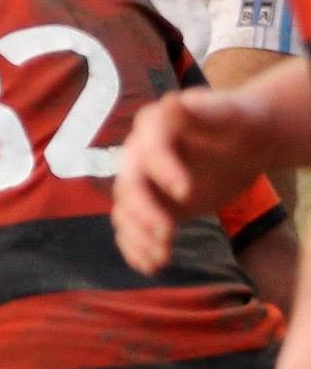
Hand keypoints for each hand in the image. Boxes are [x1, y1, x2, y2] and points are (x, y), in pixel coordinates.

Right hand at [112, 89, 274, 273]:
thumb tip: (170, 103)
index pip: (149, 151)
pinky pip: (132, 230)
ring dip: (138, 238)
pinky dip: (136, 249)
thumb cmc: (240, 123)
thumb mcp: (228, 114)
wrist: (243, 144)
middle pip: (129, 187)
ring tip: (161, 257)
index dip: (163, 171)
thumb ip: (200, 112)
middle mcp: (137, 155)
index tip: (187, 192)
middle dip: (144, 213)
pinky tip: (152, 265)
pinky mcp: (150, 206)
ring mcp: (141, 183)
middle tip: (167, 234)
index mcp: (153, 128)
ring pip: (125, 213)